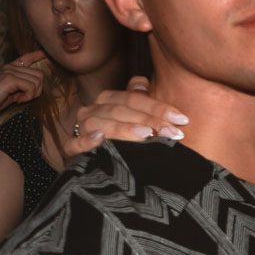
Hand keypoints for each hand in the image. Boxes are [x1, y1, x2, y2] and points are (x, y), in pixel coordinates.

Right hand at [0, 52, 50, 125]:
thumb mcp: (10, 93)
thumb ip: (21, 87)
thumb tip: (37, 87)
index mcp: (9, 68)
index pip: (26, 57)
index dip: (37, 55)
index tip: (44, 53)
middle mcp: (10, 67)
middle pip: (39, 74)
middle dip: (36, 90)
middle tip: (22, 98)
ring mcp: (9, 71)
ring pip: (37, 80)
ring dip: (32, 94)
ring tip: (18, 99)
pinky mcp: (9, 79)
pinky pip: (31, 87)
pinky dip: (28, 96)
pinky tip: (17, 100)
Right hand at [50, 75, 185, 162]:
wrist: (103, 172)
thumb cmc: (125, 142)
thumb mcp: (137, 120)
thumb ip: (140, 100)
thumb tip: (142, 82)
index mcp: (107, 100)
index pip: (134, 99)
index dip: (158, 108)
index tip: (182, 120)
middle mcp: (92, 111)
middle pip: (121, 111)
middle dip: (150, 121)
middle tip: (173, 133)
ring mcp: (81, 130)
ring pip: (101, 124)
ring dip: (125, 129)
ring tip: (147, 135)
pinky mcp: (72, 151)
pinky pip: (74, 144)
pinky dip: (86, 141)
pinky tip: (100, 139)